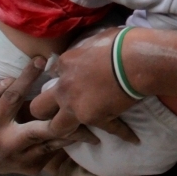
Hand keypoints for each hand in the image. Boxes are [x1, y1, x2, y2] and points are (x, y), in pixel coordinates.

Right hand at [0, 57, 97, 174]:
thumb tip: (8, 81)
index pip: (11, 99)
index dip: (26, 79)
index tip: (40, 60)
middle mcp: (8, 145)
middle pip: (40, 130)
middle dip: (62, 116)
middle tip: (80, 99)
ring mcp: (22, 159)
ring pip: (54, 142)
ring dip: (75, 129)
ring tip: (96, 116)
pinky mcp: (34, 167)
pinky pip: (56, 150)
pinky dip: (70, 138)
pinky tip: (86, 128)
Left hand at [29, 27, 138, 143]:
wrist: (137, 60)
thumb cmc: (121, 43)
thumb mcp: (98, 37)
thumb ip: (88, 49)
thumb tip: (90, 50)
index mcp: (66, 64)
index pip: (53, 74)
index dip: (62, 77)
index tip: (73, 79)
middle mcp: (65, 88)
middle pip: (39, 107)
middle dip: (43, 110)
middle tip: (55, 110)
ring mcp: (77, 107)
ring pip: (56, 128)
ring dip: (65, 129)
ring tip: (75, 131)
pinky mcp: (96, 119)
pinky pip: (110, 129)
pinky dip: (123, 132)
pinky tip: (132, 137)